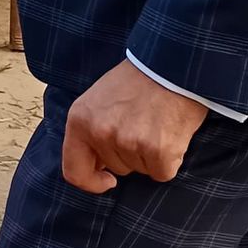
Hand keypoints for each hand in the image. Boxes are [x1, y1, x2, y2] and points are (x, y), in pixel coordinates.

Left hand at [63, 60, 205, 193]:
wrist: (173, 64)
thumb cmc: (138, 80)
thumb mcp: (99, 99)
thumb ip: (92, 130)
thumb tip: (97, 166)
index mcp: (80, 120)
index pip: (74, 171)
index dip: (91, 182)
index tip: (107, 180)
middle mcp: (100, 132)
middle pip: (117, 168)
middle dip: (131, 154)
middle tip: (144, 123)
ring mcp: (128, 142)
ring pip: (141, 170)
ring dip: (151, 155)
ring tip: (157, 123)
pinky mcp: (157, 150)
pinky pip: (162, 172)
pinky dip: (170, 159)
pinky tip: (171, 132)